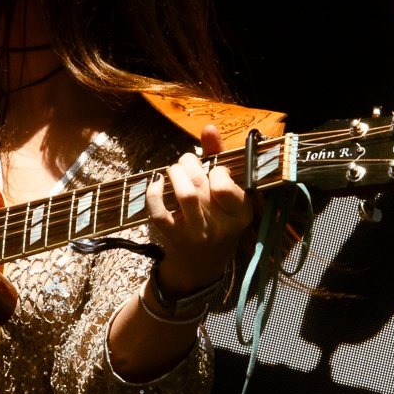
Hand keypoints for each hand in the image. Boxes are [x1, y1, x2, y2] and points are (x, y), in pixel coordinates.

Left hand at [146, 123, 252, 298]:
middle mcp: (220, 226)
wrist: (199, 266)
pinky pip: (159, 211)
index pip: (225, 182)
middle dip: (189, 163)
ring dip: (175, 172)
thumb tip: (209, 128)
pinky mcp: (173, 237)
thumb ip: (219, 159)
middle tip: (185, 165)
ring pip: (185, 193)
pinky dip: (154, 191)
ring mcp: (195, 233)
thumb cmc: (214, 221)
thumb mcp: (227, 196)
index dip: (215, 169)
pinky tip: (156, 181)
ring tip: (174, 171)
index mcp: (239, 214)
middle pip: (202, 182)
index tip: (212, 172)